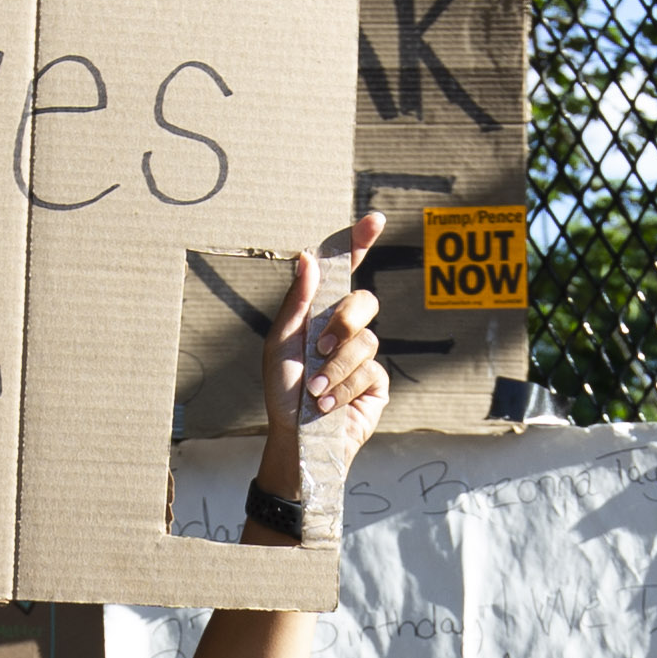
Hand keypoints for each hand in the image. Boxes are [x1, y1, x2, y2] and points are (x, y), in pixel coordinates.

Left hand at [262, 208, 390, 500]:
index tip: (375, 219)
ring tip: (314, 391)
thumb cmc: (282, 392)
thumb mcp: (280, 344)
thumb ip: (296, 303)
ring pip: (367, 341)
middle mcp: (345, 331)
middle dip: (344, 322)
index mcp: (321, 314)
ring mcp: (364, 356)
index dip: (359, 243)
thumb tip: (308, 258)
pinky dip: (343, 388)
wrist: (295, 438)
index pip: (345, 272)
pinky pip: (370, 371)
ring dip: (336, 367)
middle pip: (364, 302)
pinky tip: (327, 404)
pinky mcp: (376, 383)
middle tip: (320, 347)